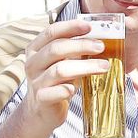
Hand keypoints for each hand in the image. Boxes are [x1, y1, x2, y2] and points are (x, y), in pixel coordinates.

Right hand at [16, 19, 107, 133]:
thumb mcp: (62, 62)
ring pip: (59, 70)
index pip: (51, 32)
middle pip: (56, 49)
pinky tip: (76, 89)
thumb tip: (100, 39)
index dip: (70, 27)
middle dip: (81, 45)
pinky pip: (55, 92)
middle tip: (101, 47)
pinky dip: (66, 90)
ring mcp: (36, 82)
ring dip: (84, 67)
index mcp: (36, 49)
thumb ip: (74, 50)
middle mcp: (33, 64)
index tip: (89, 26)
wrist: (42, 110)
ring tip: (104, 66)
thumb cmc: (56, 82)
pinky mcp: (41, 100)